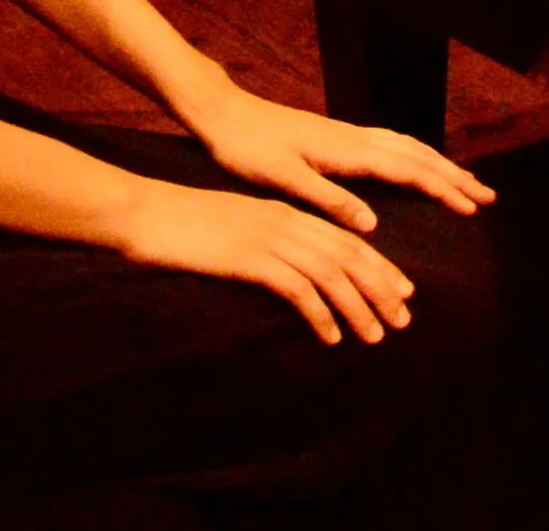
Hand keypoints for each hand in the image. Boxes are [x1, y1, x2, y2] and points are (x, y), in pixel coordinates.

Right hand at [112, 177, 415, 344]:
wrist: (144, 212)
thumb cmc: (182, 225)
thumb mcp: (233, 229)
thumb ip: (264, 242)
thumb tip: (288, 273)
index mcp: (282, 210)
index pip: (344, 239)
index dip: (378, 265)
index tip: (402, 291)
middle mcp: (283, 220)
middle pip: (347, 253)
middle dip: (380, 287)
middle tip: (404, 318)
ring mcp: (267, 236)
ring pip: (330, 272)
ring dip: (358, 305)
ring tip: (376, 335)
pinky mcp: (249, 257)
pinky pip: (296, 287)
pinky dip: (320, 313)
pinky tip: (331, 337)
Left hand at [180, 84, 492, 233]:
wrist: (222, 113)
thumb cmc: (247, 149)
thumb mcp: (284, 178)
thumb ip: (329, 199)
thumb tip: (373, 225)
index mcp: (345, 151)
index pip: (407, 171)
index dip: (443, 189)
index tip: (473, 208)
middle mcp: (351, 137)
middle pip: (415, 155)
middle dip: (452, 175)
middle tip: (487, 197)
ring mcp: (344, 133)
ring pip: (403, 145)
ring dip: (436, 163)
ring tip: (462, 181)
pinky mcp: (334, 135)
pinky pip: (387, 143)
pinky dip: (412, 154)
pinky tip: (411, 163)